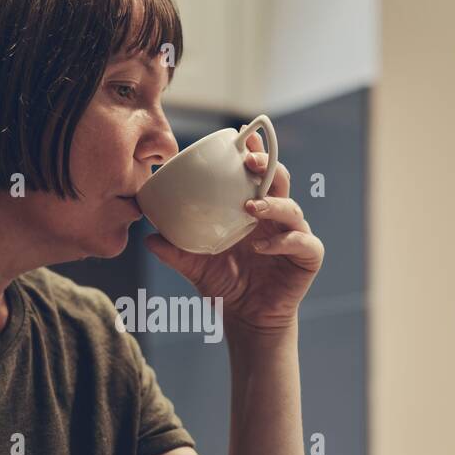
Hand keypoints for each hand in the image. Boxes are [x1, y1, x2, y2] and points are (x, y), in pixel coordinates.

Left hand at [143, 130, 323, 333]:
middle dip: (268, 166)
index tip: (240, 135)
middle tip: (250, 162)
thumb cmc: (226, 285)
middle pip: (280, 181)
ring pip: (293, 209)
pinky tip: (261, 247)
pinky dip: (284, 242)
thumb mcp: (195, 267)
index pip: (256, 174)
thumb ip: (175, 252)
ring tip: (252, 207)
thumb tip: (147, 238)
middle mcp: (277, 218)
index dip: (253, 151)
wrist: (247, 319)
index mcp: (254, 211)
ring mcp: (294, 236)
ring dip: (274, 203)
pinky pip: (302, 243)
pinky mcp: (307, 258)